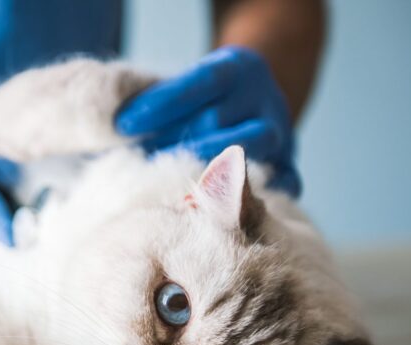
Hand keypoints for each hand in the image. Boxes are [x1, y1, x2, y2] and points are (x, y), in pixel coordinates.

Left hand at [115, 46, 299, 197]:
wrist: (257, 101)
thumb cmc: (204, 101)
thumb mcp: (189, 88)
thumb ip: (161, 106)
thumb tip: (119, 131)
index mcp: (239, 67)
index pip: (200, 82)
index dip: (161, 104)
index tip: (124, 125)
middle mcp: (264, 97)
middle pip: (215, 122)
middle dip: (171, 145)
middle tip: (138, 164)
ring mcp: (281, 132)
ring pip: (244, 152)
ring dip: (199, 172)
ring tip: (166, 187)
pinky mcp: (290, 165)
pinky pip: (281, 185)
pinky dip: (252, 199)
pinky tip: (216, 211)